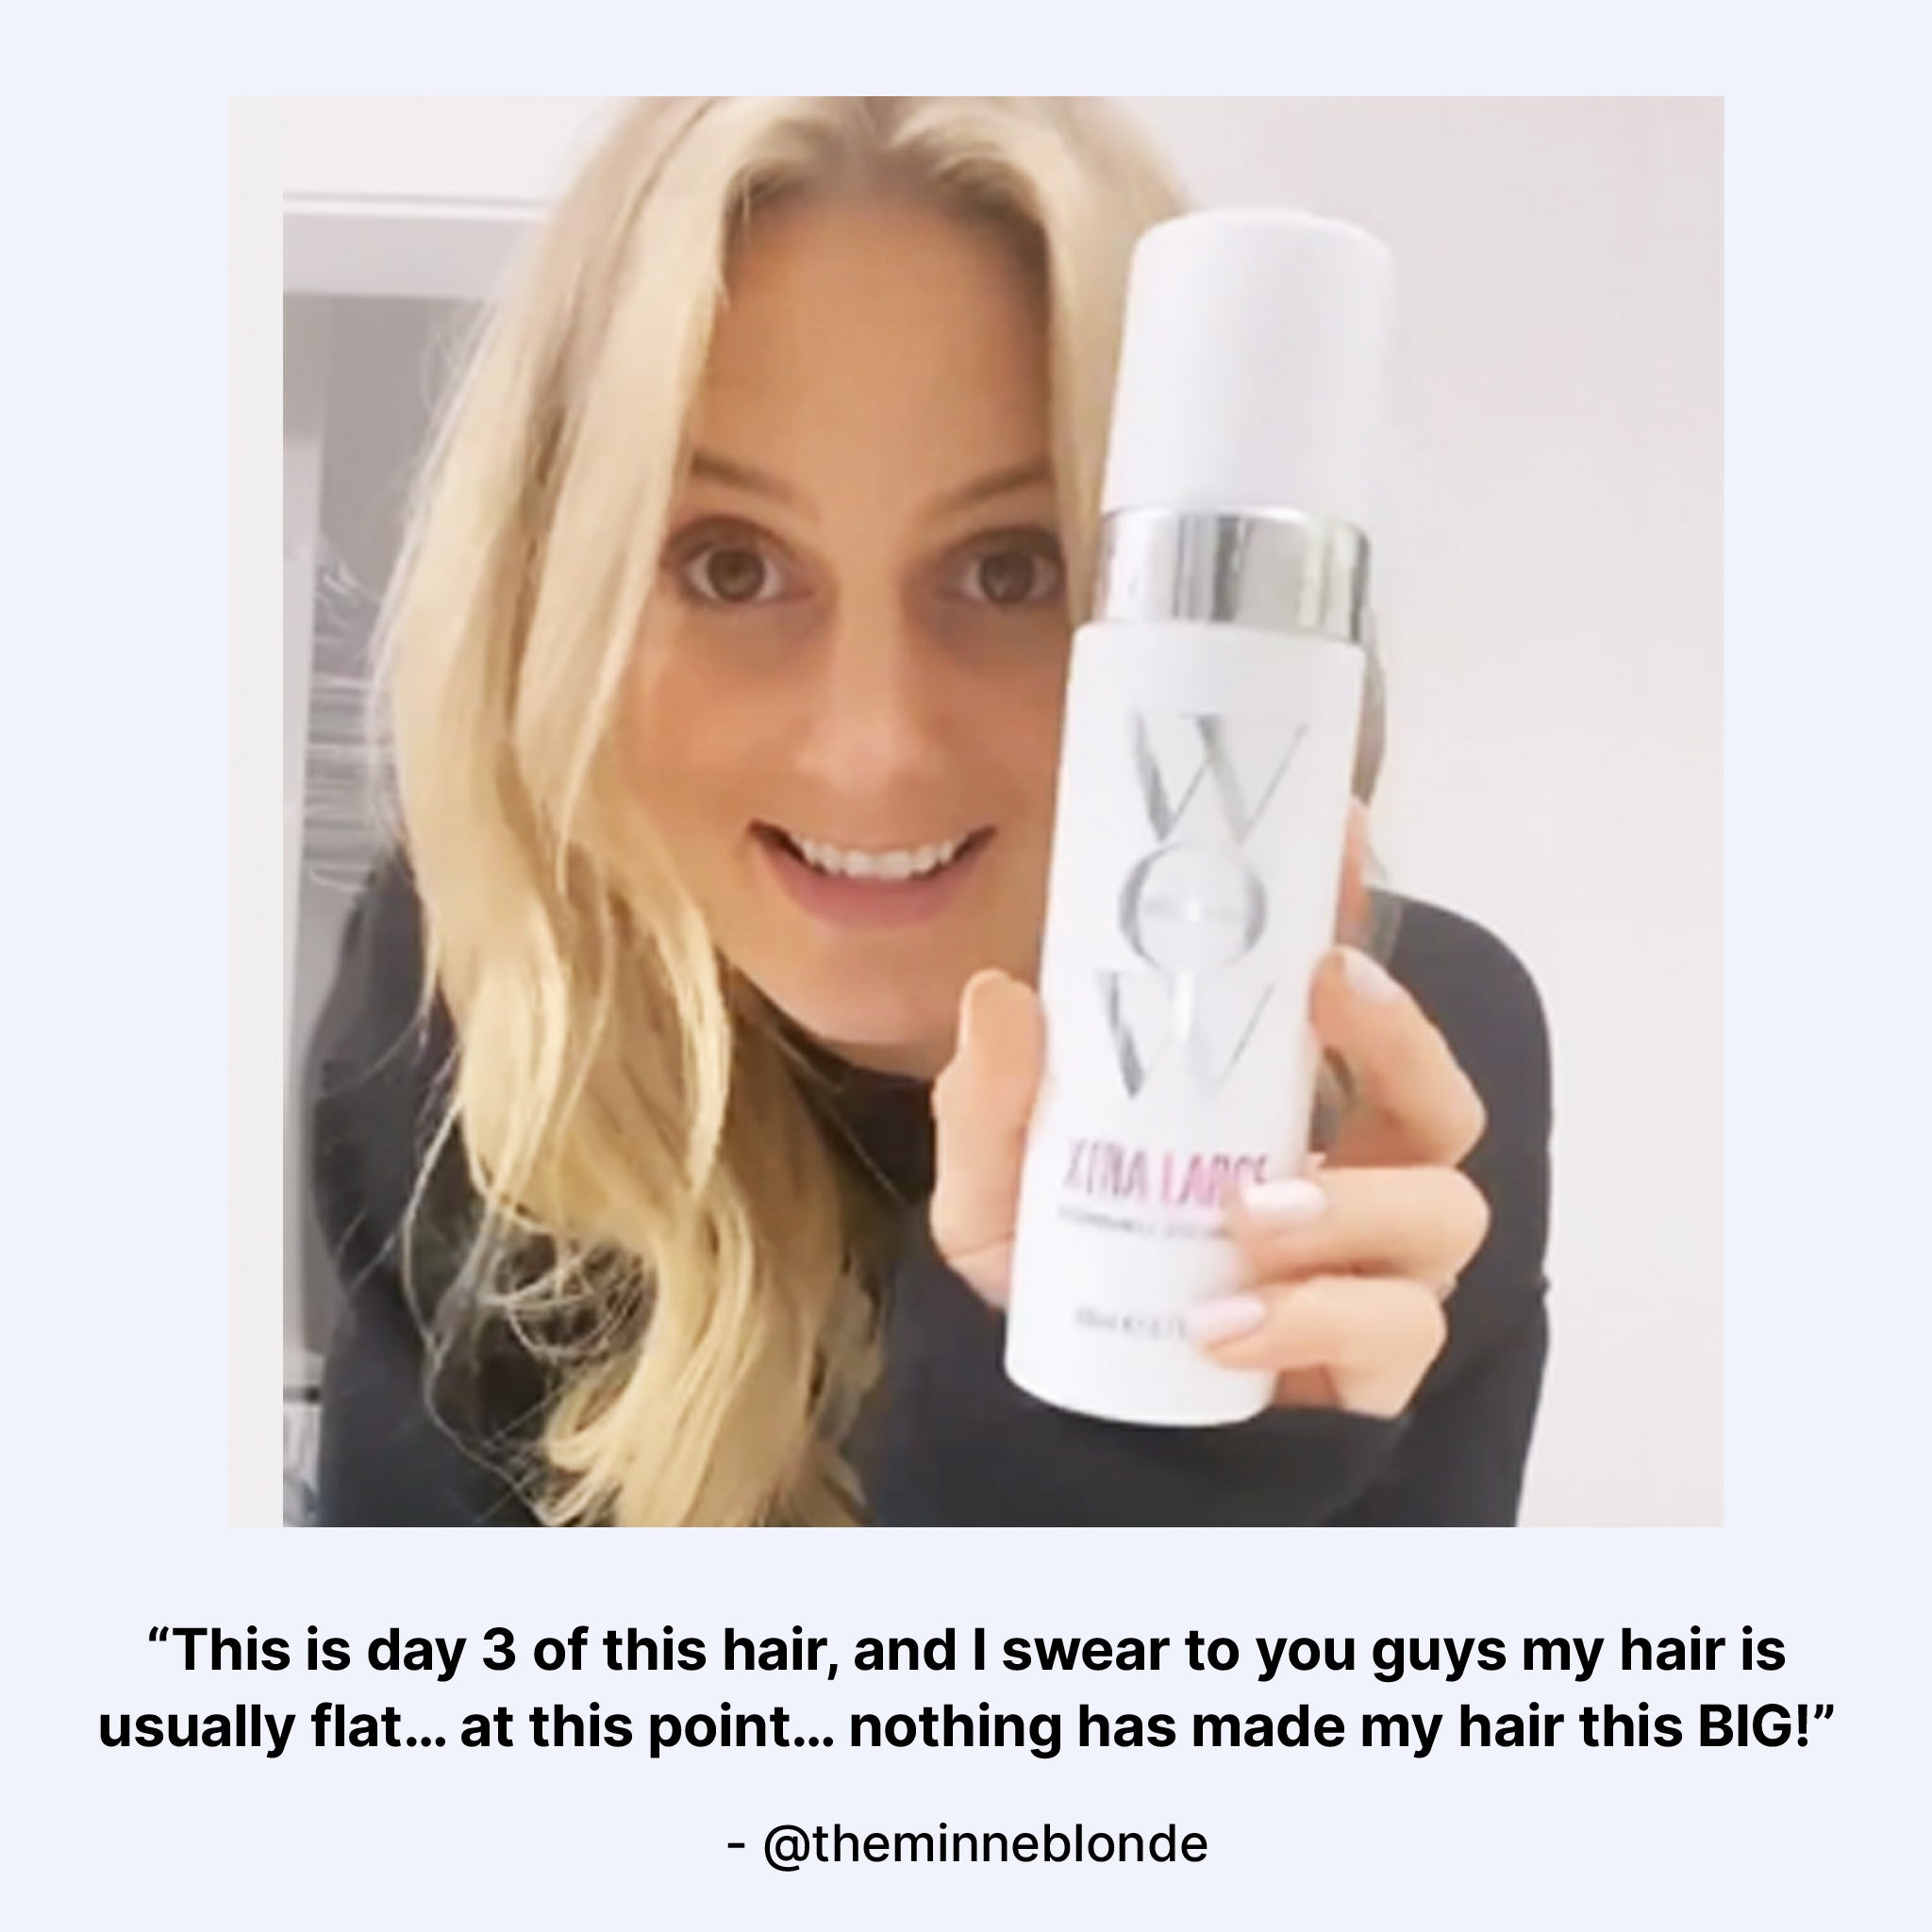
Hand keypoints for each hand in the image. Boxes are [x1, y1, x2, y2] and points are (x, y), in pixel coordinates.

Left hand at [928, 945, 1489, 1420]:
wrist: (1064, 1424)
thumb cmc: (1058, 1280)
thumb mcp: (993, 1188)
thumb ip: (990, 1103)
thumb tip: (1003, 993)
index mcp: (1279, 1114)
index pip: (1346, 1006)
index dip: (1357, 919)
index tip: (1336, 838)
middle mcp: (1352, 1178)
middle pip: (1443, 1095)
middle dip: (1403, 1036)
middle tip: (1323, 995)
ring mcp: (1376, 1273)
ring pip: (1445, 1210)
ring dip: (1351, 1203)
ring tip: (1244, 1219)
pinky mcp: (1373, 1365)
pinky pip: (1396, 1329)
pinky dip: (1312, 1319)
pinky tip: (1221, 1328)